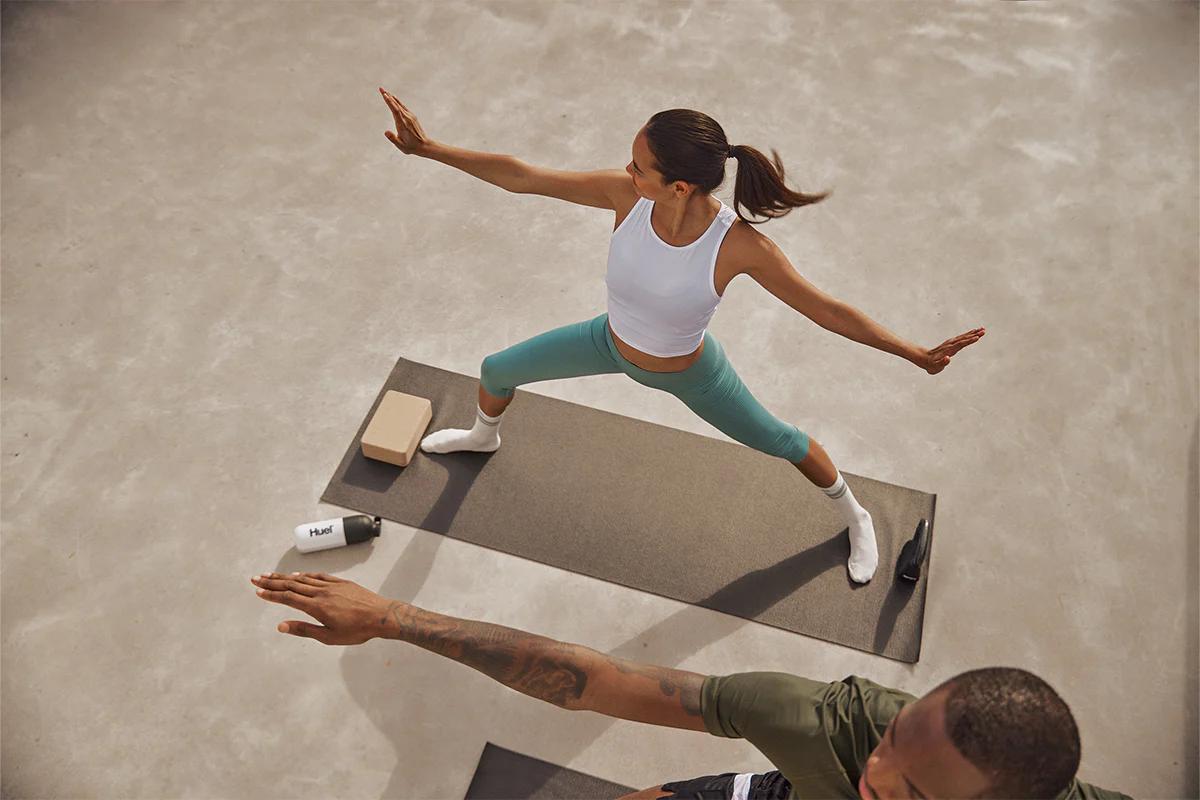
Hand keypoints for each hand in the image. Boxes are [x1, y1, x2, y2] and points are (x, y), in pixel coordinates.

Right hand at [251, 571, 398, 644]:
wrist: (381, 616)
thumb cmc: (357, 630)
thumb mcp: (329, 637)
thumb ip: (304, 630)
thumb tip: (281, 625)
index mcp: (317, 607)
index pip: (288, 598)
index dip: (271, 594)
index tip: (257, 591)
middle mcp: (321, 593)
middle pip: (292, 585)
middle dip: (272, 582)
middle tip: (256, 578)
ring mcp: (332, 586)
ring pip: (304, 579)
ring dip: (285, 577)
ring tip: (271, 575)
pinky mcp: (341, 583)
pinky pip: (319, 577)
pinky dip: (306, 575)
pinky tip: (298, 575)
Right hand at [379, 87, 430, 154]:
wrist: (424, 146)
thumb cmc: (411, 147)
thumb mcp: (401, 146)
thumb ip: (393, 139)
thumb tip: (386, 132)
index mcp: (403, 124)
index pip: (395, 111)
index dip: (390, 102)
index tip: (384, 94)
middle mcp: (407, 118)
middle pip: (396, 105)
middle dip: (388, 96)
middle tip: (380, 88)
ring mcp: (410, 117)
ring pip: (400, 105)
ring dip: (392, 98)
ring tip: (385, 91)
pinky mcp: (412, 117)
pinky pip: (403, 107)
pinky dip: (397, 102)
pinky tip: (394, 99)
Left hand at [916, 327, 984, 373]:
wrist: (924, 358)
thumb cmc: (931, 365)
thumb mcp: (935, 366)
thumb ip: (942, 363)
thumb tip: (948, 358)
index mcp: (949, 350)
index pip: (960, 344)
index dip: (969, 341)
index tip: (977, 337)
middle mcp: (951, 345)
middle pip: (964, 338)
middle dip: (974, 335)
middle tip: (984, 331)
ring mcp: (951, 343)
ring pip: (963, 337)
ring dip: (973, 333)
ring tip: (982, 329)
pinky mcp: (951, 343)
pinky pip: (961, 338)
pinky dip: (968, 335)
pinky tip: (973, 333)